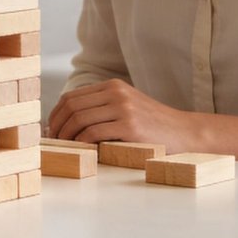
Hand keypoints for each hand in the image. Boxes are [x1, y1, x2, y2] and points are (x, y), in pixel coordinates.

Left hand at [48, 79, 194, 148]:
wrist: (185, 132)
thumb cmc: (154, 125)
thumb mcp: (127, 106)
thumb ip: (102, 108)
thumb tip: (68, 122)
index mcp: (112, 86)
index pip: (72, 97)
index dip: (56, 115)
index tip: (52, 130)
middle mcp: (116, 93)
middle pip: (71, 106)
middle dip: (57, 126)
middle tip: (53, 142)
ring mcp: (123, 108)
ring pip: (79, 119)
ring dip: (67, 136)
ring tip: (65, 148)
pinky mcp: (129, 126)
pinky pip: (93, 133)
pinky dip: (82, 143)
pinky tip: (81, 151)